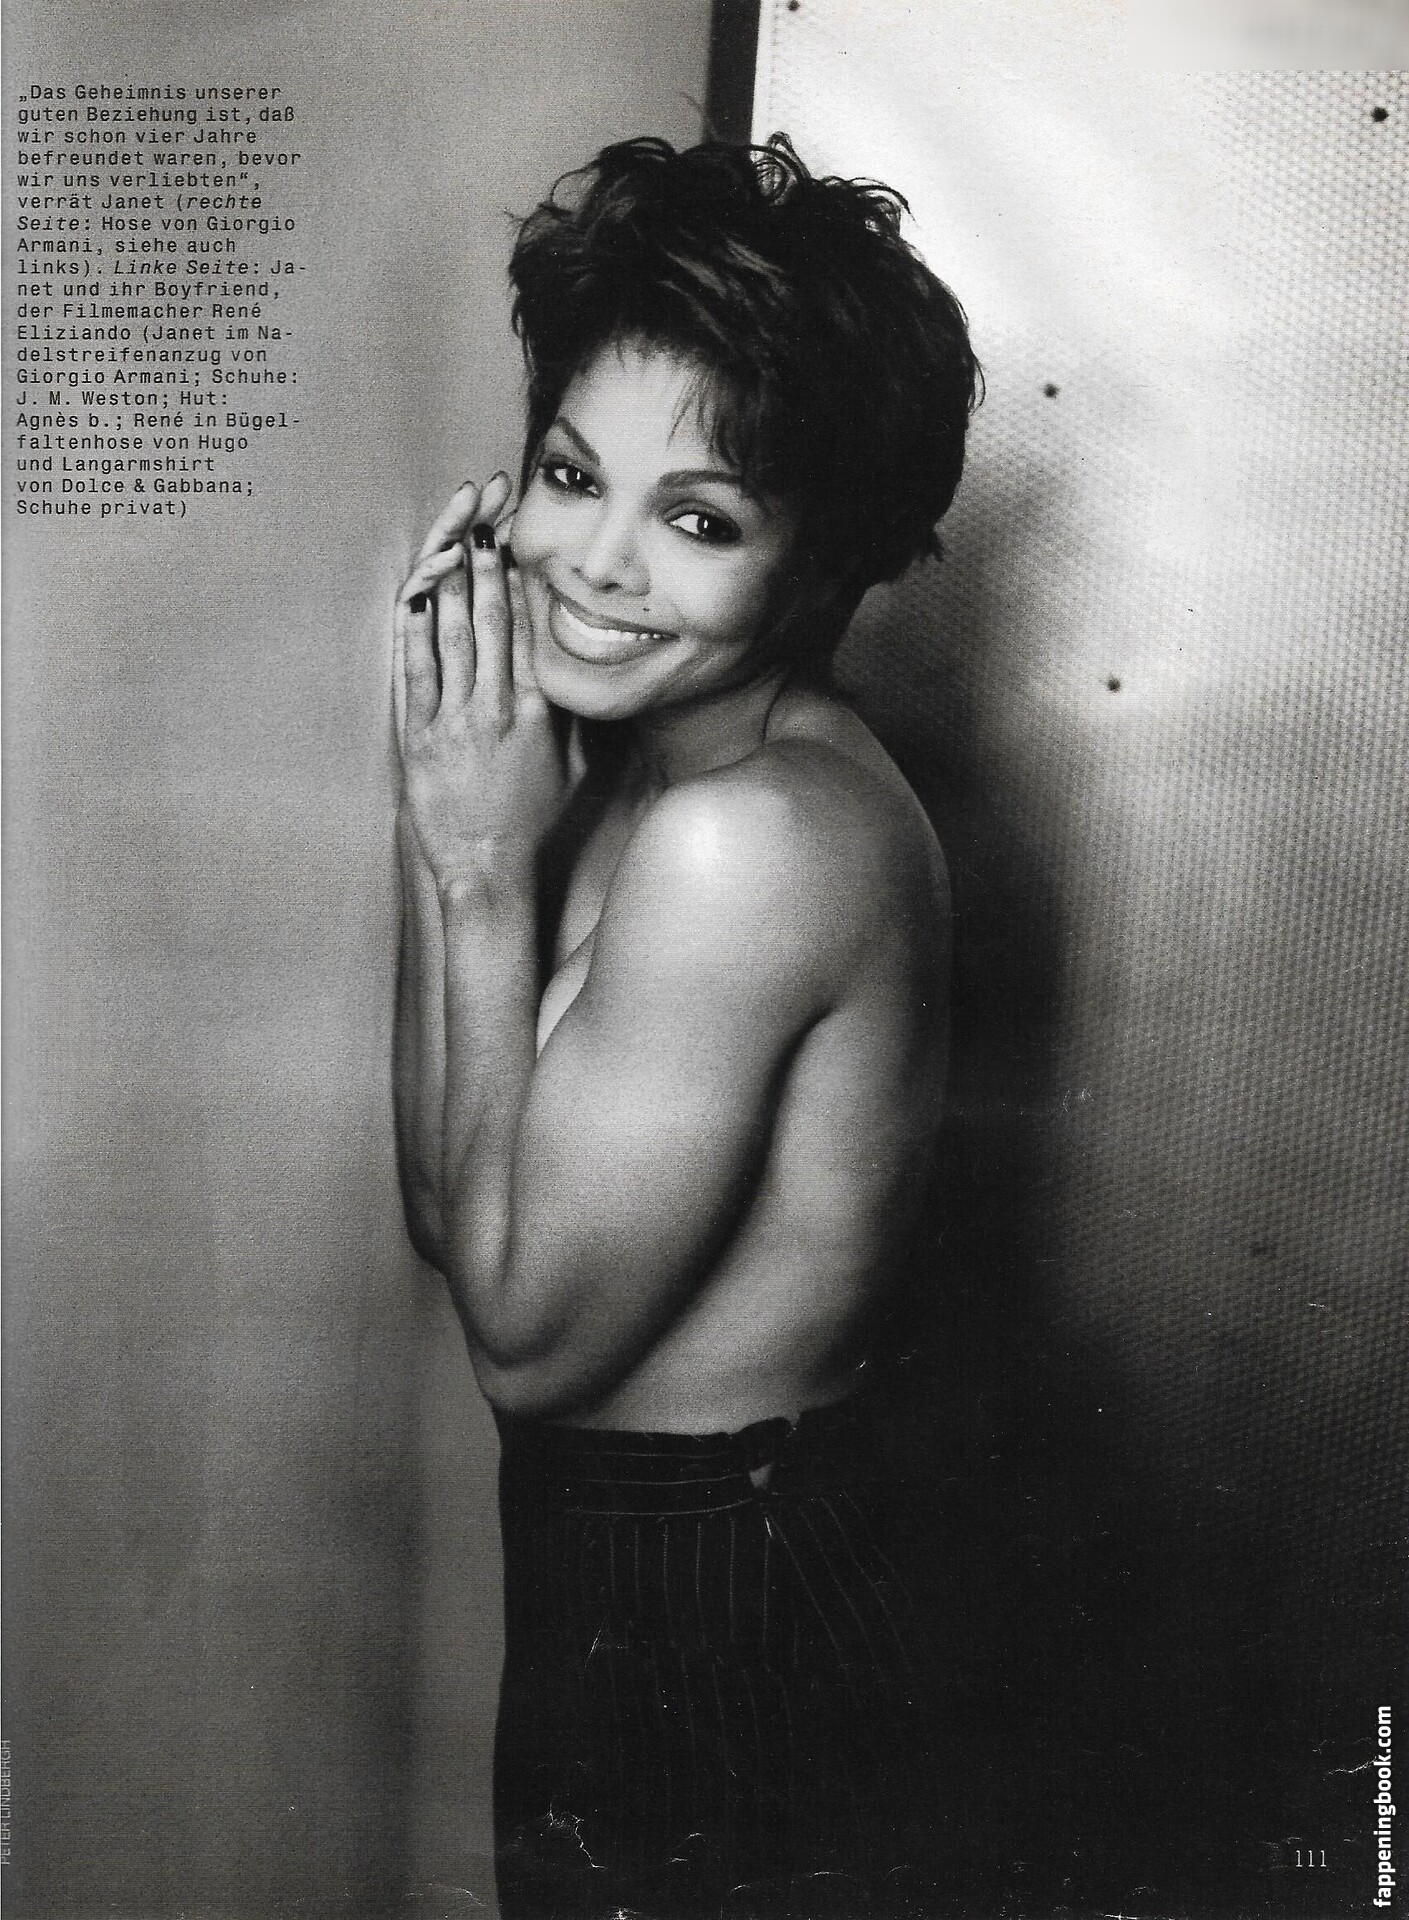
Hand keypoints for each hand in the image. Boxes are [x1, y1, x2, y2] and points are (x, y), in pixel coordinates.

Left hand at [395, 477, 570, 892]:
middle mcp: (498, 709)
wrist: (488, 870)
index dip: (519, 583)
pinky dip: (414, 631)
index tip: (515, 546)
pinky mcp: (418, 738)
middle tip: (482, 523)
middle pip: (490, 621)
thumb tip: (585, 679)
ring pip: (452, 636)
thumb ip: (577, 721)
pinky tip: (414, 597)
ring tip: (451, 541)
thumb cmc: (533, 825)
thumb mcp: (573, 771)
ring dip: (451, 584)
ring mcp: (455, 722)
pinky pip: (415, 672)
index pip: (527, 632)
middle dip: (485, 566)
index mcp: (538, 713)